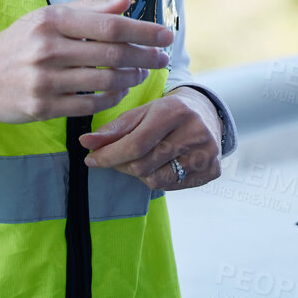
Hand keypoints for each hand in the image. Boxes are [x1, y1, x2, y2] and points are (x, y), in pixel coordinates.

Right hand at [0, 0, 173, 132]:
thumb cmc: (16, 44)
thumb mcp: (46, 18)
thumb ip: (88, 9)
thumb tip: (126, 2)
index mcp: (52, 20)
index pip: (110, 24)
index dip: (144, 30)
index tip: (167, 35)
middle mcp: (48, 48)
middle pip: (113, 54)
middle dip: (145, 57)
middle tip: (162, 59)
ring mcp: (44, 80)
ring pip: (105, 81)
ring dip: (131, 79)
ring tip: (140, 74)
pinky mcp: (42, 107)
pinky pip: (90, 105)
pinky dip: (112, 99)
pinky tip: (120, 92)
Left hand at [77, 91, 221, 191]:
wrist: (208, 114)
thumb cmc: (168, 113)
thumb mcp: (142, 112)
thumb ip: (114, 129)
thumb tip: (85, 143)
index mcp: (175, 111)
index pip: (136, 144)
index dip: (109, 156)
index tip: (91, 160)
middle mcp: (195, 132)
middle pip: (143, 165)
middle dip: (122, 164)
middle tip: (116, 158)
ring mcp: (206, 154)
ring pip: (156, 180)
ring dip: (140, 173)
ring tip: (144, 158)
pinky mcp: (212, 171)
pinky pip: (172, 186)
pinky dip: (159, 178)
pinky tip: (163, 164)